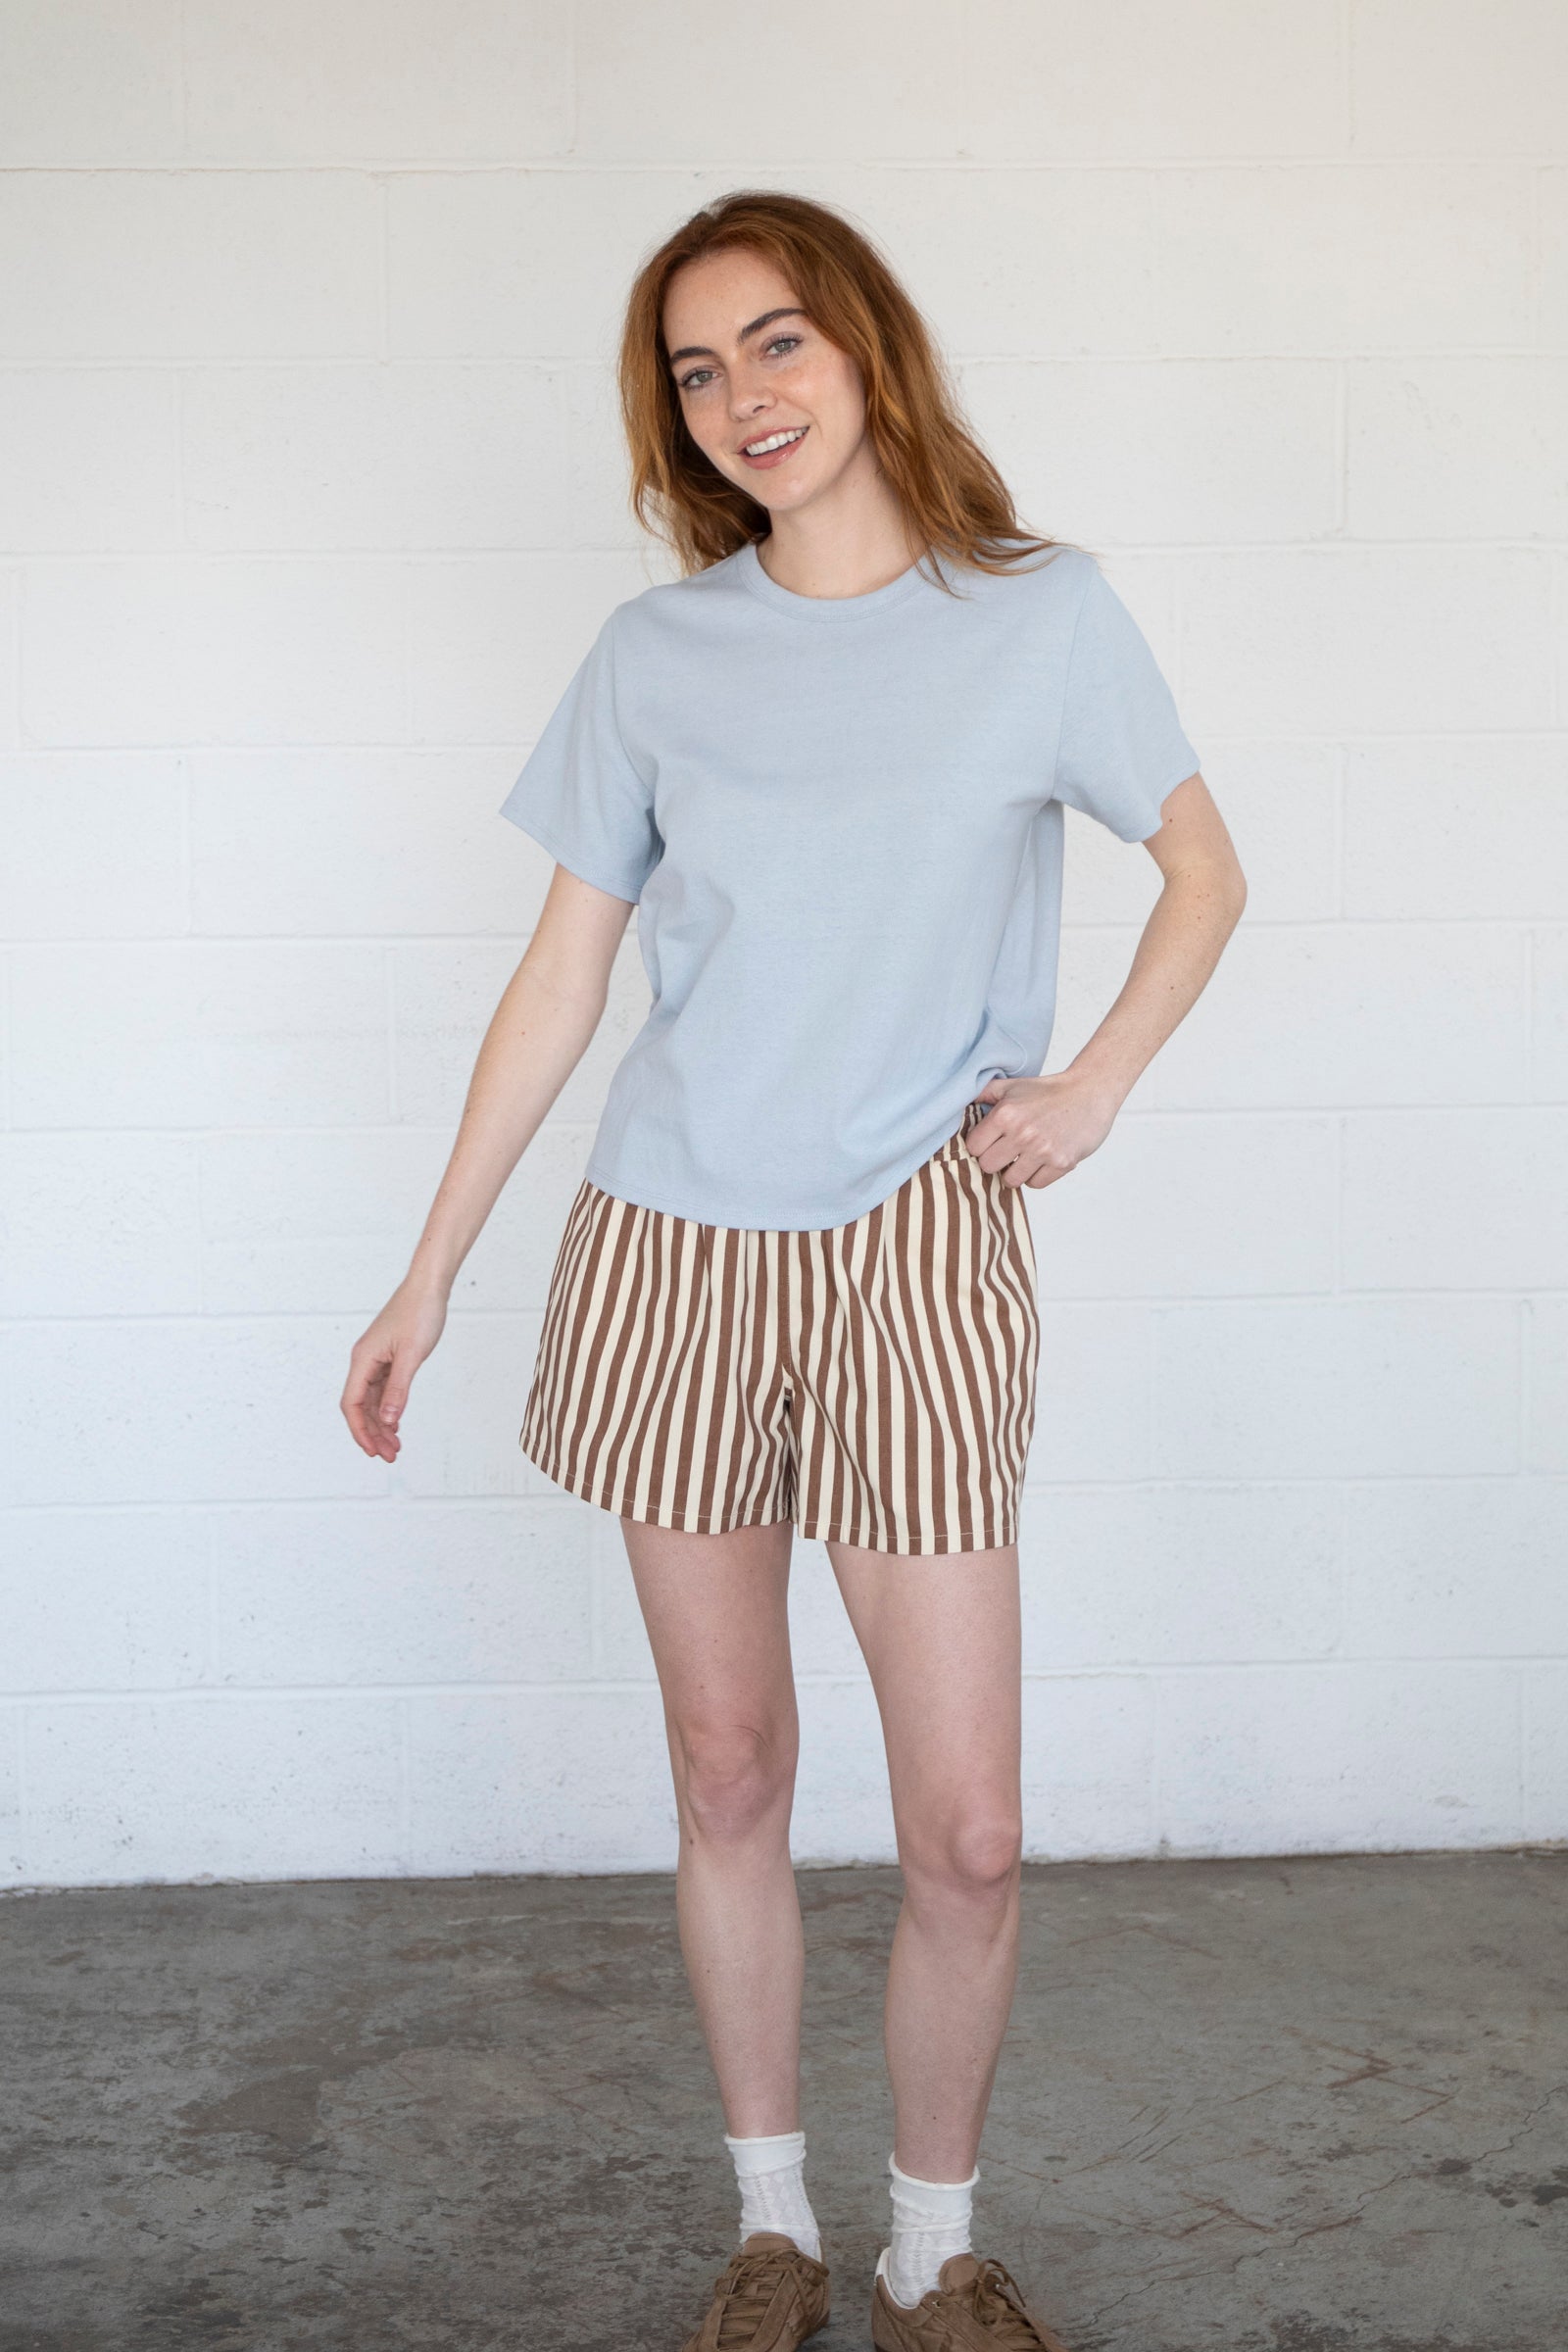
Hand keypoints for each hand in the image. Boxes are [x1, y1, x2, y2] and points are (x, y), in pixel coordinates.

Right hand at [340, 1278, 449, 1461]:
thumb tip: (388, 1420)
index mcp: (363, 1359)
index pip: (352, 1404)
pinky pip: (382, 1390)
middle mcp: (364, 1361)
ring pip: (371, 1401)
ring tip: (395, 1446)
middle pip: (360, 1406)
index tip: (373, 1451)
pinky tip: (396, 1424)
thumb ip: (399, 1389)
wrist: (428, 1287)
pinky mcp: (387, 1358)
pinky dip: (388, 1409)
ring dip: (381, 1424)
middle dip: (372, 1433)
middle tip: (390, 1456)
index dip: (360, 1430)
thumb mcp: (412, 1355)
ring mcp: (375, 1360)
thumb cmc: (419, 1314)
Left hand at [965, 1071, 1121, 1188]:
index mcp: (1006, 1114)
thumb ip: (983, 1093)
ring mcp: (1043, 1150)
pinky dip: (1036, 1176)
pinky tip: (1042, 1161)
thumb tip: (956, 1103)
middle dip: (995, 1161)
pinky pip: (1035, 1184)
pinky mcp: (1062, 1163)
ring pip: (1010, 1180)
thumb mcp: (1013, 1086)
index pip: (974, 1147)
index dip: (980, 1146)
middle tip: (1007, 1152)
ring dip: (1015, 1172)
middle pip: (988, 1167)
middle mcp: (1022, 1133)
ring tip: (1024, 1157)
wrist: (1090, 1092)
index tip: (990, 1142)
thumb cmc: (1049, 1090)